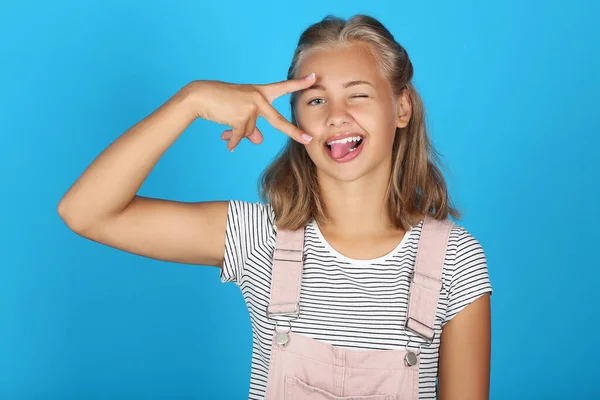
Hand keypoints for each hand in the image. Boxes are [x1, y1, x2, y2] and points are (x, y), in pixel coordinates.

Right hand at [189, 73, 315, 150]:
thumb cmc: (222, 101)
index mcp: (261, 92)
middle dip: (294, 132)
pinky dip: (232, 141)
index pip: (283, 87)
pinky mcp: (240, 116)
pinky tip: (228, 144)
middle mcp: (259, 98)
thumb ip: (252, 127)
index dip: (299, 83)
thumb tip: (259, 140)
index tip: (314, 77)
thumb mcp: (241, 111)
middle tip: (308, 139)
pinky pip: (239, 136)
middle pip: (278, 121)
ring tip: (226, 124)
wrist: (201, 96)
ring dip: (237, 132)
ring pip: (249, 131)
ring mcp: (250, 107)